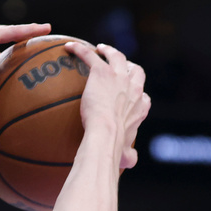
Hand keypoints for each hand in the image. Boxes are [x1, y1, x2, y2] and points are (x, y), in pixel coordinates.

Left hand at [65, 42, 150, 169]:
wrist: (105, 133)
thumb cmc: (114, 146)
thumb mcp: (125, 153)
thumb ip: (128, 155)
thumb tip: (130, 163)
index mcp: (141, 106)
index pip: (142, 95)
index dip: (137, 92)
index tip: (129, 93)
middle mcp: (134, 88)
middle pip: (135, 70)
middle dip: (128, 65)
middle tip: (117, 63)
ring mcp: (119, 77)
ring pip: (116, 56)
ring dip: (108, 51)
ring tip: (99, 48)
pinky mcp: (102, 72)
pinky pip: (89, 56)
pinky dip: (80, 50)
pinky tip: (68, 47)